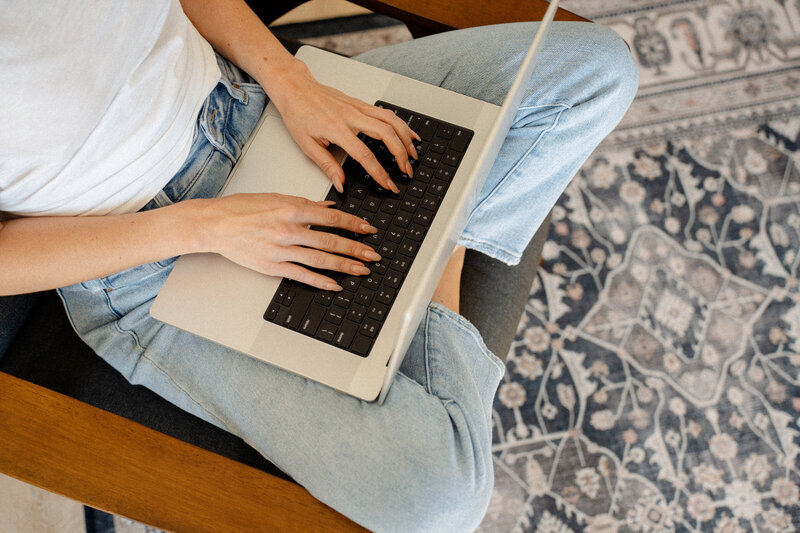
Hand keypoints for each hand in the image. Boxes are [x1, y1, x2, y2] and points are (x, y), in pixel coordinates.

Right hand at [200, 193, 381, 289]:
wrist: (215, 224)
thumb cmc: (241, 208)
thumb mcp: (275, 197)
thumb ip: (305, 203)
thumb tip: (329, 207)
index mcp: (291, 208)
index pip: (331, 218)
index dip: (354, 225)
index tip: (368, 230)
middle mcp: (288, 230)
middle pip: (330, 241)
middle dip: (356, 249)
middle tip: (374, 255)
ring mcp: (281, 250)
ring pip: (320, 260)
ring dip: (344, 266)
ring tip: (362, 270)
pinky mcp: (272, 266)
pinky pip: (301, 275)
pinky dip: (320, 281)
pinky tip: (335, 285)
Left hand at [269, 61, 419, 192]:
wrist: (295, 89)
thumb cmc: (298, 114)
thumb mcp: (307, 145)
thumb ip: (327, 166)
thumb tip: (340, 184)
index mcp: (337, 129)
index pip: (365, 155)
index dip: (379, 172)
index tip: (389, 184)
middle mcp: (351, 116)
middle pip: (386, 135)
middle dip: (401, 155)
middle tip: (406, 171)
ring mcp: (358, 107)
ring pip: (391, 120)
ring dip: (406, 138)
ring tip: (413, 154)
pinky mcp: (361, 103)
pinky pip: (387, 113)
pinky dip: (401, 124)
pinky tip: (408, 133)